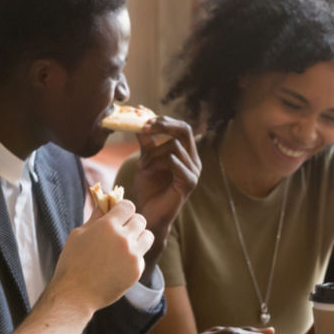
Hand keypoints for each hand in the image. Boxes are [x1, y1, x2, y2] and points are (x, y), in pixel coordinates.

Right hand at [50, 200, 153, 311]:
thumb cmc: (72, 262)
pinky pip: (142, 256)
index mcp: (107, 226)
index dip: (123, 209)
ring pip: (148, 236)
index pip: (128, 206)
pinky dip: (134, 257)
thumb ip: (95, 218)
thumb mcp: (78, 235)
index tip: (118, 214)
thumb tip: (104, 204)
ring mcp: (132, 255)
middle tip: (122, 230)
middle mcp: (124, 238)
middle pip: (140, 220)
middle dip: (131, 222)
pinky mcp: (136, 270)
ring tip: (127, 244)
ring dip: (139, 237)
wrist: (75, 294)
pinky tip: (120, 263)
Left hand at [130, 116, 200, 252]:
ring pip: (175, 146)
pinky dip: (158, 162)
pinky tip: (147, 170)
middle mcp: (194, 161)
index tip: (142, 117)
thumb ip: (147, 141)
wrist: (147, 215)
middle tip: (144, 127)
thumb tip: (140, 118)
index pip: (181, 127)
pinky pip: (175, 161)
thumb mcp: (146, 159)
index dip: (163, 120)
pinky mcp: (190, 183)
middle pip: (185, 130)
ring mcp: (194, 172)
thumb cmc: (148, 189)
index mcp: (186, 154)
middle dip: (163, 126)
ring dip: (153, 153)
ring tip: (141, 165)